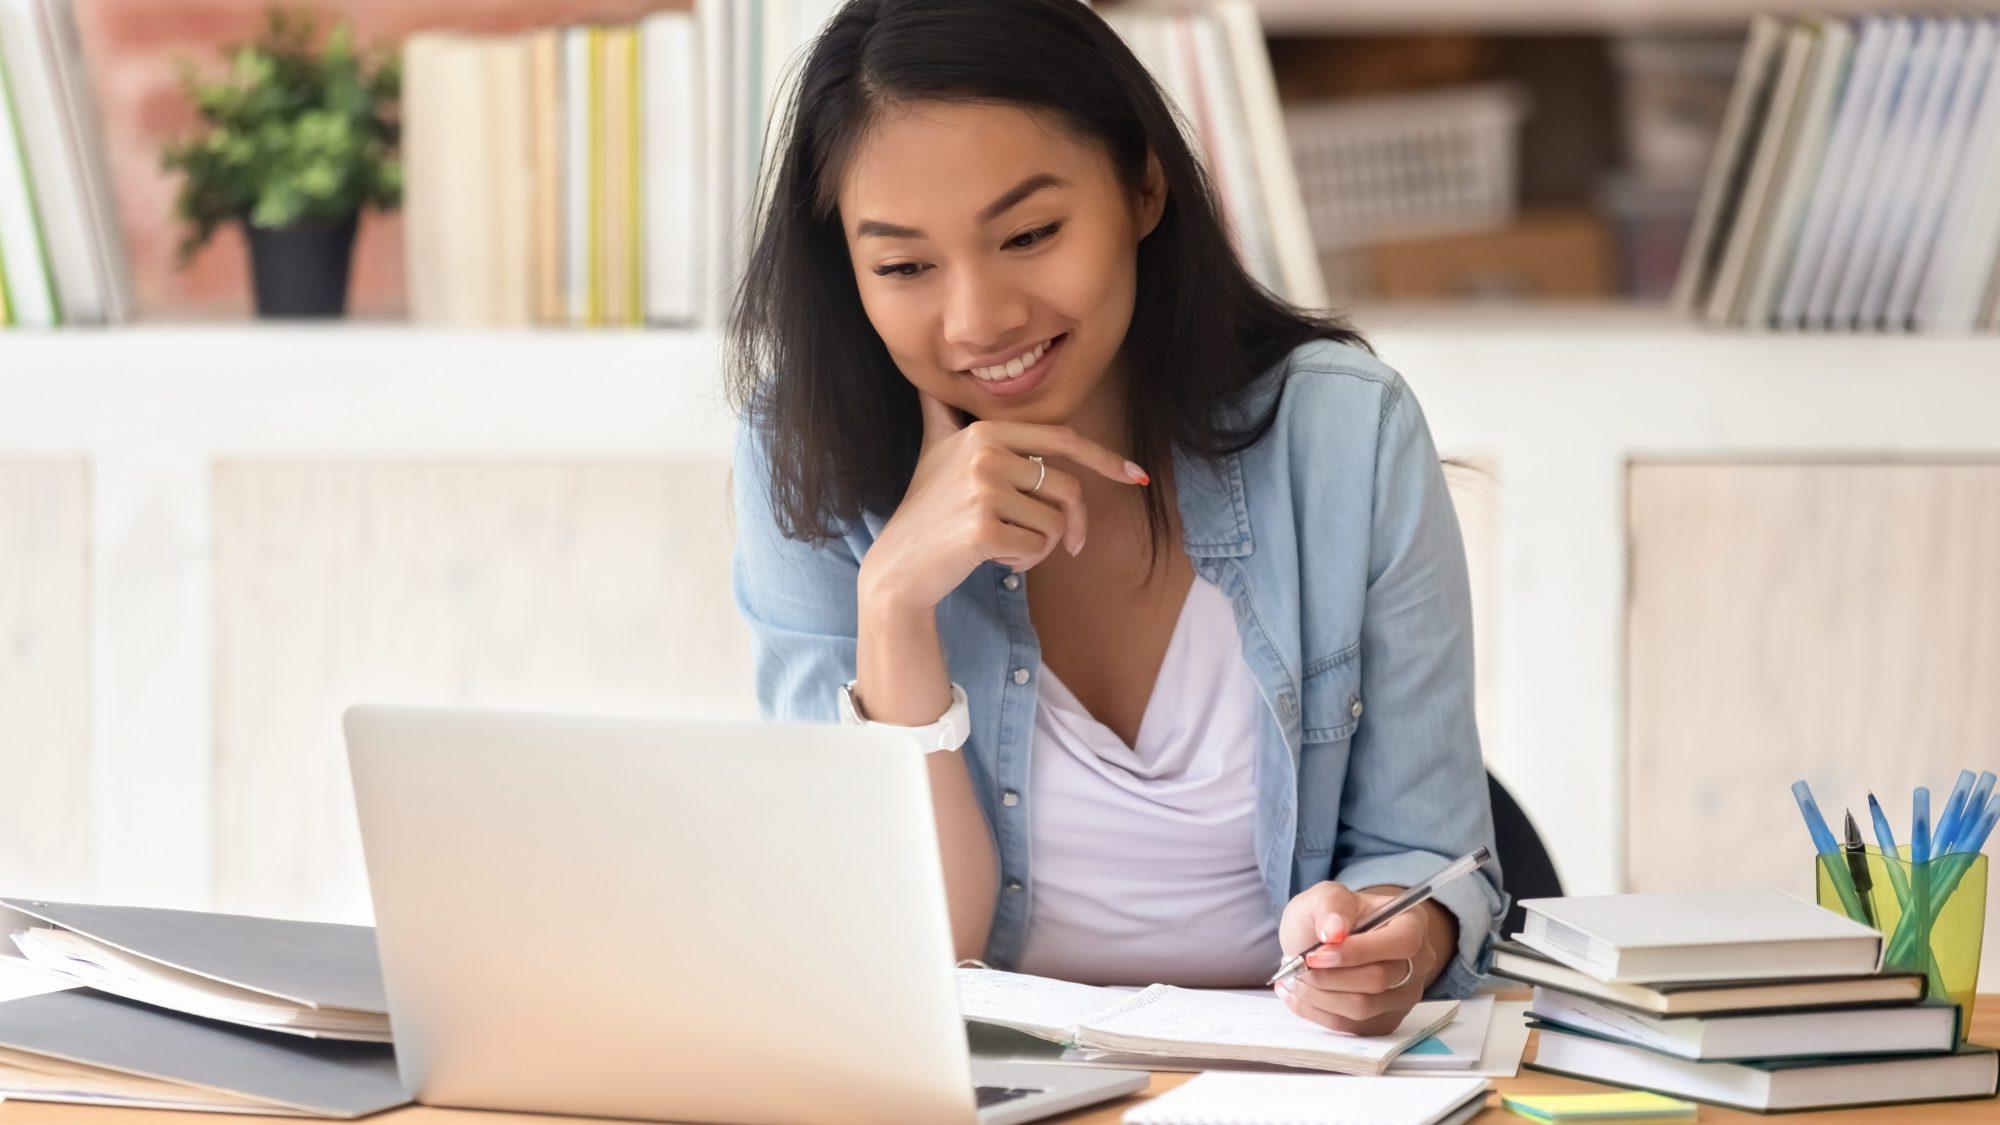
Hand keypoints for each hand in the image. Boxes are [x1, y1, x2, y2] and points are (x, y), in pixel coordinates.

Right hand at [857, 389, 1147, 613]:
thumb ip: (942, 414)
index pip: (1063, 438)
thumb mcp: (934, 451)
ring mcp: (983, 489)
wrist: (898, 567)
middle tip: (1066, 545)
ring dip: (1041, 547)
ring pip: (1055, 523)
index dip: (1105, 458)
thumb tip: (928, 381)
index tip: (1135, 476)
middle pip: (1067, 488)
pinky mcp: (983, 528)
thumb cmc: (926, 512)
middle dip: (1074, 523)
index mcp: (985, 432)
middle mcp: (984, 453)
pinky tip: (995, 558)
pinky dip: (1025, 561)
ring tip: (1005, 546)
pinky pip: (1039, 547)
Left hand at [1273, 883, 1446, 1035]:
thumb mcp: (1326, 896)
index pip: (1401, 943)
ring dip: (1318, 994)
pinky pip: (1349, 1026)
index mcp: (1412, 923)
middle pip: (1379, 980)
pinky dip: (1315, 1011)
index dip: (1357, 952)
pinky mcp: (1383, 1020)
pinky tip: (1296, 992)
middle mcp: (1417, 963)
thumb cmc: (1332, 915)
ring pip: (1362, 1008)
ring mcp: (1403, 996)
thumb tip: (1333, 931)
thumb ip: (1331, 905)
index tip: (1315, 954)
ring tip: (1294, 976)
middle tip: (1297, 964)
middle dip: (1329, 976)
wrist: (1327, 940)